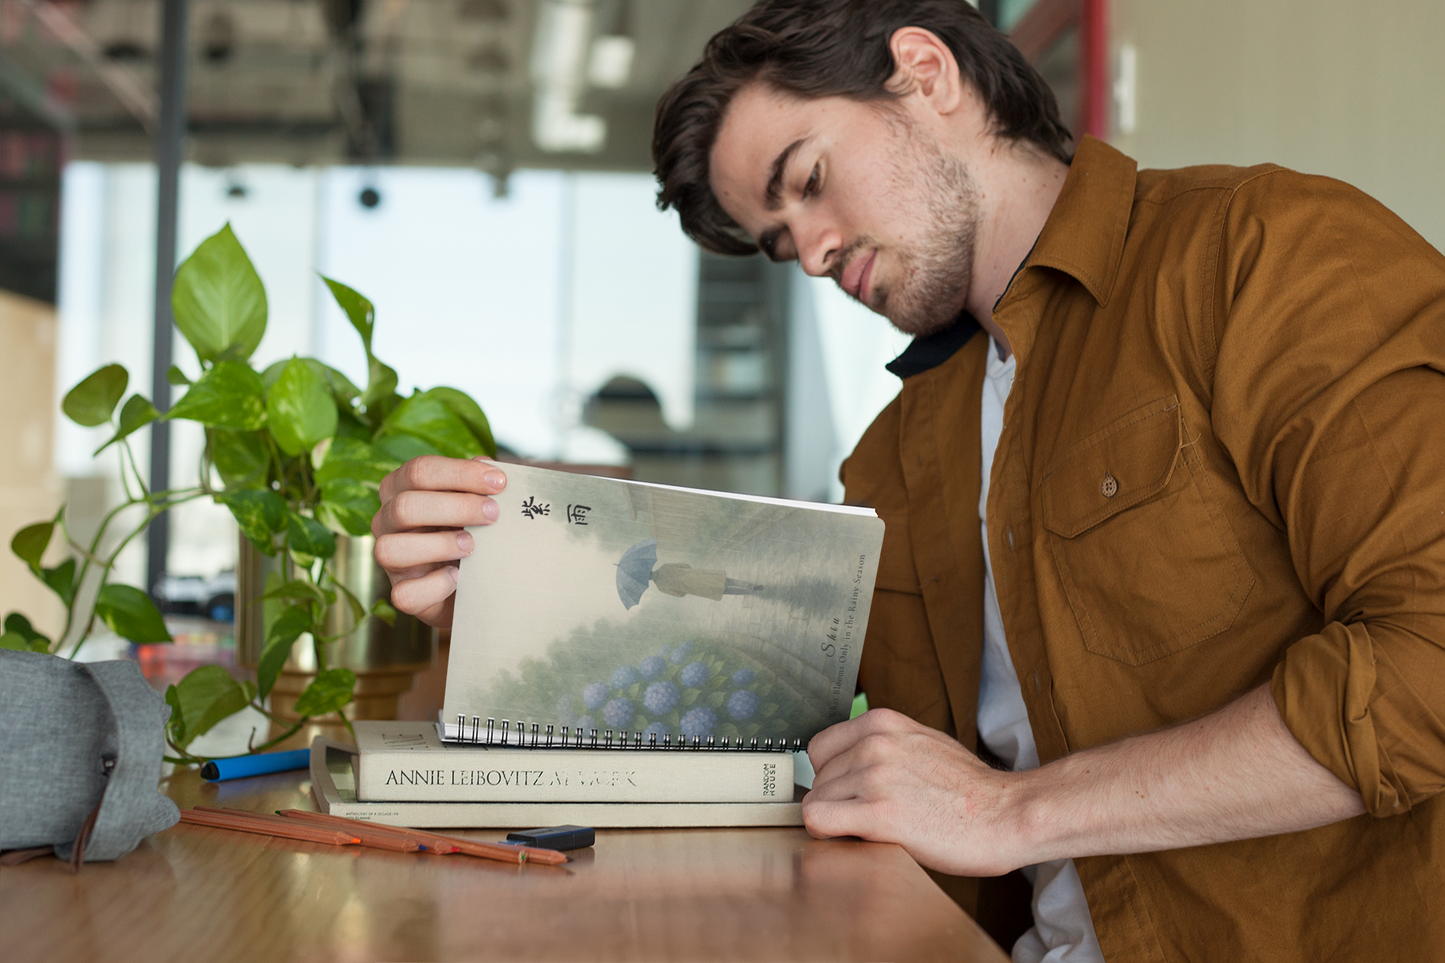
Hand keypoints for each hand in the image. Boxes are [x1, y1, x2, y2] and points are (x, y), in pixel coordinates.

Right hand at [371, 456, 506, 628]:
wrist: (478, 579)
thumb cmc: (473, 528)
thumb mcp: (476, 502)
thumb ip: (480, 483)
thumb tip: (487, 465)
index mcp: (402, 488)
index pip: (420, 470)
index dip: (460, 473)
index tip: (499, 482)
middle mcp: (387, 520)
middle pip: (405, 506)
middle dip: (456, 507)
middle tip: (494, 514)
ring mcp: (389, 559)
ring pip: (390, 548)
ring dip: (438, 545)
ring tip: (473, 546)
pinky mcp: (402, 593)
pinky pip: (404, 594)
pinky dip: (435, 585)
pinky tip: (460, 577)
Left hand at [802, 708, 1023, 876]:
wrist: (1005, 815)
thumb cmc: (968, 788)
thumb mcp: (921, 742)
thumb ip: (881, 744)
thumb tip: (846, 762)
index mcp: (882, 722)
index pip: (820, 748)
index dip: (832, 775)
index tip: (850, 792)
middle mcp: (874, 743)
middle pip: (818, 779)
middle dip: (838, 800)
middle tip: (871, 815)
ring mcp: (875, 776)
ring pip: (817, 801)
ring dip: (839, 820)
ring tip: (877, 827)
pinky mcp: (879, 813)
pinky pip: (820, 821)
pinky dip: (828, 834)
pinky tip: (858, 838)